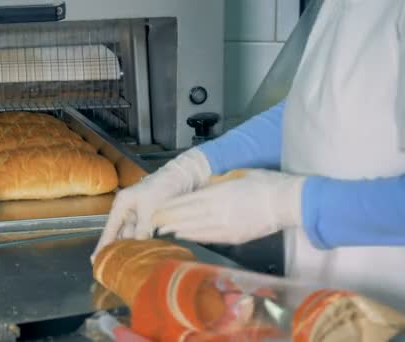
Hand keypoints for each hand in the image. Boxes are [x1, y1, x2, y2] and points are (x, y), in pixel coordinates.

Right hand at [91, 148, 211, 260]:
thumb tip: (136, 245)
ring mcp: (137, 216)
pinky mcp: (148, 220)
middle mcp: (126, 211)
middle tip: (108, 268)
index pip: (109, 229)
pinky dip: (140, 245)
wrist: (180, 179)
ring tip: (122, 266)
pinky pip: (141, 236)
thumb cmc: (162, 187)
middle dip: (113, 251)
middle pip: (117, 235)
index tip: (95, 260)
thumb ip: (142, 227)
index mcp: (121, 205)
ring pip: (129, 237)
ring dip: (128, 250)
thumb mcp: (150, 207)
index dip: (102, 245)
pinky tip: (139, 256)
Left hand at [151, 169, 304, 244]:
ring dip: (178, 229)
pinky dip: (194, 236)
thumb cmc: (264, 183)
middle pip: (186, 217)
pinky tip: (184, 235)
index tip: (157, 208)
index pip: (186, 202)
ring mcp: (226, 227)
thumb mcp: (235, 176)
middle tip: (153, 221)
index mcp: (218, 194)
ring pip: (195, 229)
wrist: (288, 202)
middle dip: (168, 219)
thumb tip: (200, 189)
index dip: (169, 207)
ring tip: (164, 229)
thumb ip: (215, 183)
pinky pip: (209, 237)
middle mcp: (218, 212)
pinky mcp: (234, 237)